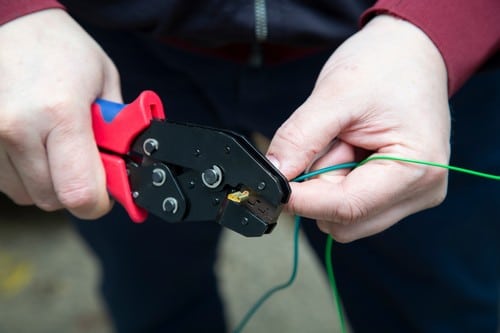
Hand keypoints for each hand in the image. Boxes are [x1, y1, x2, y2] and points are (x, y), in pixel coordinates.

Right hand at [0, 9, 120, 217]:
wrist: (15, 26)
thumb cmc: (63, 50)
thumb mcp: (106, 83)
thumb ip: (116, 130)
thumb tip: (124, 167)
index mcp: (60, 113)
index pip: (79, 192)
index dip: (98, 203)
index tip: (105, 194)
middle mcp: (18, 128)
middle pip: (53, 199)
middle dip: (76, 190)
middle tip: (84, 162)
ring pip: (28, 194)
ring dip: (49, 182)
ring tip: (57, 146)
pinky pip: (8, 182)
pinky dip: (26, 174)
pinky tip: (35, 146)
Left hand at [266, 15, 450, 241]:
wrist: (411, 51)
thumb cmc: (385, 65)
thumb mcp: (336, 94)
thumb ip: (300, 138)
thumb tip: (273, 174)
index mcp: (416, 169)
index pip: (347, 208)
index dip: (303, 201)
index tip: (272, 186)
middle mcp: (421, 191)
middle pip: (345, 220)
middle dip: (319, 188)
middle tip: (325, 144)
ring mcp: (411, 195)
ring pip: (345, 218)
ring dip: (327, 185)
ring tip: (341, 141)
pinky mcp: (397, 193)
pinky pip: (353, 205)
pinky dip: (337, 182)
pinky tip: (348, 150)